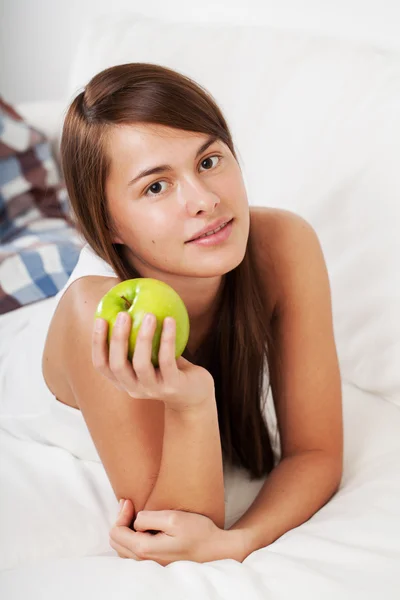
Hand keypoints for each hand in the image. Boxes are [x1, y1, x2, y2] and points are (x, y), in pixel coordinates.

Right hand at [93, 313, 214, 411]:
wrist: (195, 395)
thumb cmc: (169, 368)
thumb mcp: (151, 354)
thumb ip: (137, 336)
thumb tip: (128, 301)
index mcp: (123, 380)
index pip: (101, 365)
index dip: (97, 343)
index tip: (100, 319)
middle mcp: (134, 388)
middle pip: (117, 365)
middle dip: (117, 339)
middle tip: (123, 314)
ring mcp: (153, 389)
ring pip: (141, 364)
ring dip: (143, 338)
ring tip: (149, 315)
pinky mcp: (173, 386)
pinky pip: (167, 361)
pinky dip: (167, 339)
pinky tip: (170, 320)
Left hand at [109, 498, 244, 565]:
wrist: (216, 549)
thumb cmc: (198, 532)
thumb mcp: (173, 518)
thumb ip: (148, 518)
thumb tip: (135, 521)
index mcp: (145, 549)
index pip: (116, 532)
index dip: (121, 513)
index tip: (130, 501)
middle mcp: (144, 561)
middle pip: (116, 541)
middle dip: (121, 520)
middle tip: (131, 504)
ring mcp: (150, 565)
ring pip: (123, 548)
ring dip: (126, 530)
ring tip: (136, 513)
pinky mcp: (156, 564)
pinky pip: (133, 552)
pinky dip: (132, 538)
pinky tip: (144, 527)